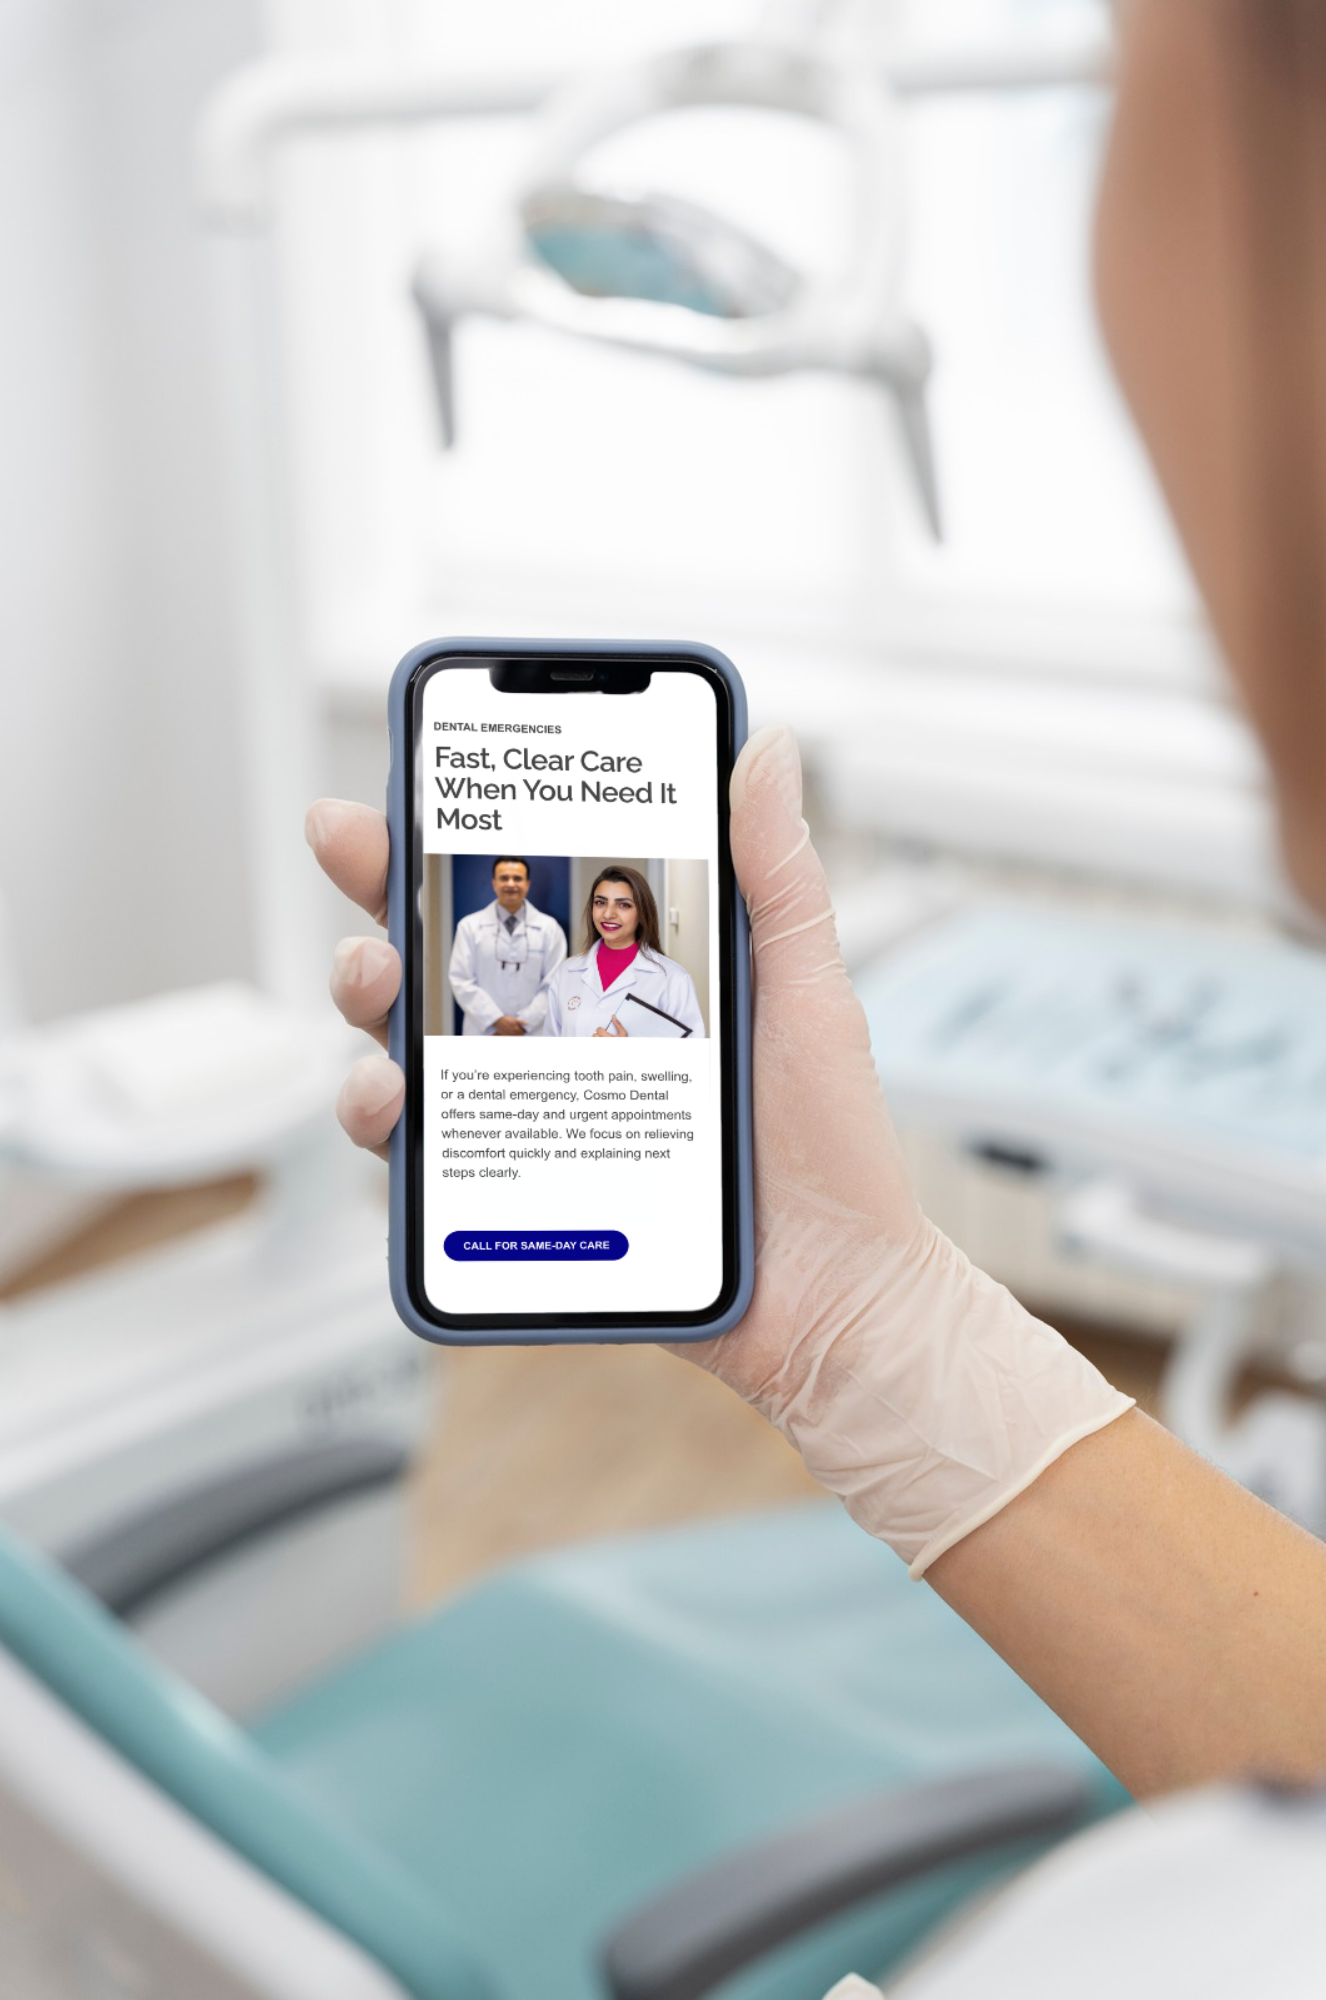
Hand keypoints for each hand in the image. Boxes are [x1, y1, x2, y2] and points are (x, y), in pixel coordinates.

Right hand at [307, 731, 1122, 1574]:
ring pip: (409, 1051)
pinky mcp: (512, 1204)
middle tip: (357, 854)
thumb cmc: (828, 1147)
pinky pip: (422, 1165)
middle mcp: (560, 1041)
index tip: (411, 779)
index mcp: (621, 978)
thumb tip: (769, 746)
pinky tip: (396, 1107)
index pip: (524, 889)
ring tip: (376, 989)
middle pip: (441, 956)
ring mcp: (530, 1122)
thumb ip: (777, 875)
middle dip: (378, 895)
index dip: (454, 829)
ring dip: (365, 1007)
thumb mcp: (804, 992)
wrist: (834, 1296)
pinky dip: (386, 1130)